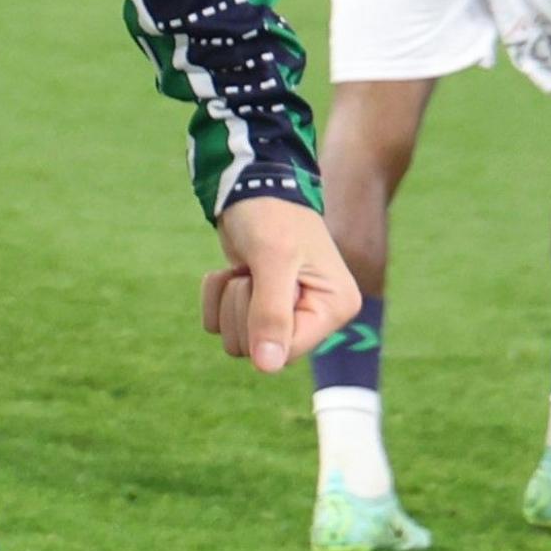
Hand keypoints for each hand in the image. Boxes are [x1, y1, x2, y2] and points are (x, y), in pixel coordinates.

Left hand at [197, 195, 359, 375]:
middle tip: (255, 270)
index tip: (257, 285)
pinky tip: (233, 267)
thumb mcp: (273, 260)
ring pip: (237, 341)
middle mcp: (315, 315)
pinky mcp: (255, 306)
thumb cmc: (271, 215)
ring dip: (230, 299)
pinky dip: (216, 295)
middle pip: (259, 351)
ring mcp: (285, 313)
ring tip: (247, 267)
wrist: (249, 183)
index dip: (260, 326)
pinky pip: (219, 325)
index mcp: (335, 307)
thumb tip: (267, 367)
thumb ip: (271, 314)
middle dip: (243, 308)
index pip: (289, 351)